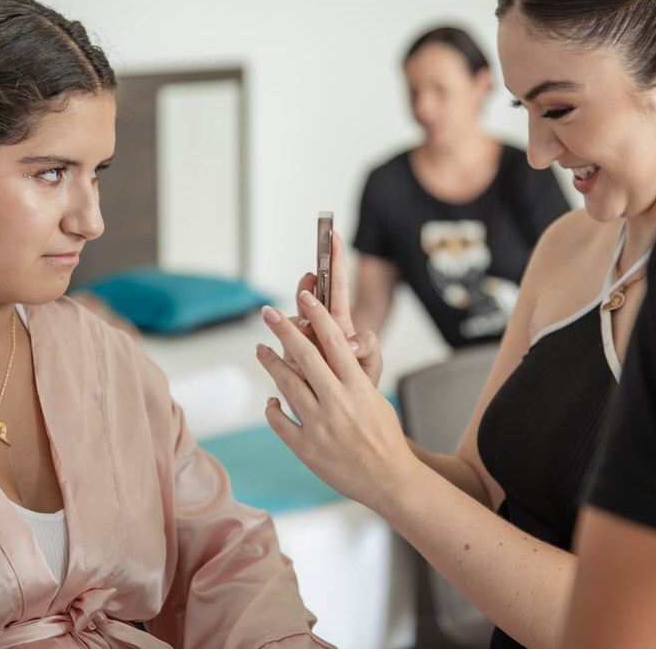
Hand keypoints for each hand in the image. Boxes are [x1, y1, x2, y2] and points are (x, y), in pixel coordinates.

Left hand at [258, 289, 416, 508]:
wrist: (390, 480)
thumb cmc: (386, 438)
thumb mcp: (376, 399)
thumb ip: (353, 378)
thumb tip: (337, 354)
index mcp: (358, 387)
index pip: (335, 342)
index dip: (318, 316)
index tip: (305, 297)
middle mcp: (338, 403)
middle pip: (306, 357)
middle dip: (285, 330)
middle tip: (269, 313)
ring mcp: (320, 426)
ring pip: (288, 385)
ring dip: (271, 363)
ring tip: (260, 348)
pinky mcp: (307, 449)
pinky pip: (280, 422)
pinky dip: (273, 408)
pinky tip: (271, 399)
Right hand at [288, 231, 382, 386]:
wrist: (348, 419)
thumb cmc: (360, 387)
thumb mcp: (372, 365)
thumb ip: (366, 349)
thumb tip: (350, 343)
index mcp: (341, 328)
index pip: (337, 289)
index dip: (335, 263)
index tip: (333, 236)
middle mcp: (320, 332)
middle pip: (311, 299)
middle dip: (308, 284)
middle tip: (308, 275)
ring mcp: (303, 346)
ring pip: (294, 321)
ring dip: (297, 318)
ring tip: (305, 327)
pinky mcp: (290, 362)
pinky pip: (283, 347)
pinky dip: (285, 347)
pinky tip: (291, 355)